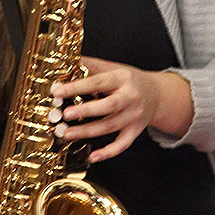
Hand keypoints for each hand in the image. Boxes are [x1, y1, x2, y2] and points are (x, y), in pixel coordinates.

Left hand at [51, 55, 193, 161]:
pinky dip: (108, 152)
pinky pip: (122, 144)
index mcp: (122, 79)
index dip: (77, 87)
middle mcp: (130, 97)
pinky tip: (92, 156)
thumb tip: (67, 59)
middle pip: (108, 106)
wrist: (157, 94)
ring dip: (88, 132)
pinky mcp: (135, 131)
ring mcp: (133, 116)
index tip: (58, 91)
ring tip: (67, 134)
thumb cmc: (130, 80)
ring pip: (110, 126)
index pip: (98, 82)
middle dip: (86, 111)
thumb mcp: (114, 67)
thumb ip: (91, 65)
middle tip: (66, 114)